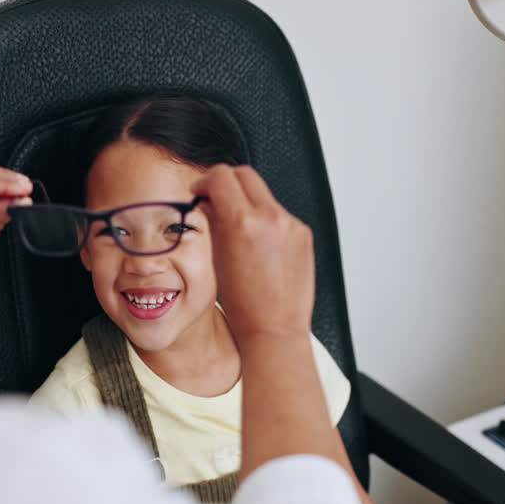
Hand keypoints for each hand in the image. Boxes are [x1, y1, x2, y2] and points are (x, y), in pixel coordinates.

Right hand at [191, 165, 314, 343]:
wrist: (274, 329)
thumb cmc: (244, 304)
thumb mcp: (217, 258)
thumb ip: (214, 221)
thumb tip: (210, 201)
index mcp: (242, 222)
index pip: (220, 176)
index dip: (205, 181)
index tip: (201, 192)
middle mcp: (270, 218)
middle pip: (244, 174)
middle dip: (226, 183)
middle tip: (216, 199)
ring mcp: (290, 224)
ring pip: (263, 195)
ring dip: (247, 202)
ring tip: (238, 230)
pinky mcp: (303, 234)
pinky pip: (280, 215)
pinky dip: (266, 221)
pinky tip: (259, 245)